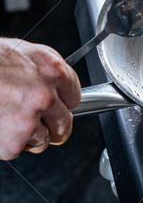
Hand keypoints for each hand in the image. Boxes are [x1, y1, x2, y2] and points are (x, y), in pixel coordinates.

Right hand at [0, 38, 80, 159]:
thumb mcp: (22, 52)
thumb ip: (44, 70)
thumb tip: (55, 84)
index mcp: (52, 71)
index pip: (74, 96)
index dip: (63, 103)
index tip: (58, 106)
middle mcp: (45, 96)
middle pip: (65, 123)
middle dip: (53, 126)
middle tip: (40, 124)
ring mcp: (29, 121)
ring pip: (43, 140)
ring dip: (29, 136)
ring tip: (8, 119)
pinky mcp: (13, 143)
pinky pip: (18, 150)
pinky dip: (8, 143)